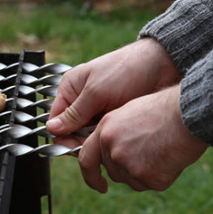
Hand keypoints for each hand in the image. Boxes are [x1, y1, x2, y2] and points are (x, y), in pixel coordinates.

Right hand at [46, 39, 180, 141]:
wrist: (161, 67)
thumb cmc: (126, 70)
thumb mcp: (96, 92)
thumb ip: (74, 113)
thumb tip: (51, 129)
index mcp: (70, 89)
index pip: (56, 120)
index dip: (62, 136)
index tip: (75, 146)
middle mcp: (80, 101)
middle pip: (70, 131)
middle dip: (80, 140)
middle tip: (94, 144)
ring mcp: (97, 110)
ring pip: (86, 135)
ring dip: (94, 140)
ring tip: (106, 139)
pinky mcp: (111, 118)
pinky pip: (102, 134)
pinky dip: (105, 138)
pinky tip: (113, 139)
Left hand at [78, 84, 207, 192]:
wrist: (188, 115)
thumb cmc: (163, 111)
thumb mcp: (128, 114)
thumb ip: (114, 135)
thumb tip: (109, 154)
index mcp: (104, 131)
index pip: (86, 159)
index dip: (90, 176)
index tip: (98, 185)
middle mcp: (112, 149)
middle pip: (114, 172)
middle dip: (127, 170)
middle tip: (148, 156)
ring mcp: (128, 165)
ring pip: (132, 180)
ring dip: (144, 173)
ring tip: (161, 150)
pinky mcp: (147, 177)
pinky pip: (151, 184)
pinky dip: (161, 176)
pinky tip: (170, 158)